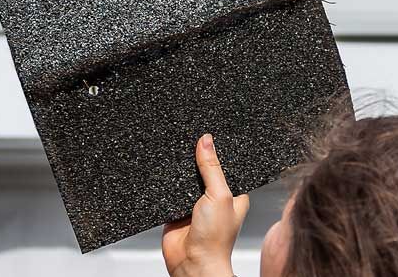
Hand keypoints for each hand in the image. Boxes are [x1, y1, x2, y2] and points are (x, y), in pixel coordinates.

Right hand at [161, 134, 250, 276]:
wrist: (192, 263)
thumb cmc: (215, 239)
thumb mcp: (219, 195)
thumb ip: (211, 168)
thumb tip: (206, 141)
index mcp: (233, 195)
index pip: (225, 165)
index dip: (217, 151)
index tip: (208, 135)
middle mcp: (214, 199)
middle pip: (203, 170)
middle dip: (196, 160)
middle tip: (190, 143)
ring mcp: (194, 204)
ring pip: (185, 178)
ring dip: (179, 172)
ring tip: (175, 158)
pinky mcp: (176, 210)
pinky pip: (169, 190)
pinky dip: (165, 184)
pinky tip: (163, 176)